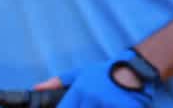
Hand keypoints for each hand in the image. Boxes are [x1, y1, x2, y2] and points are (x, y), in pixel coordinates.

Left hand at [37, 50, 156, 107]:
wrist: (135, 69)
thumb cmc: (105, 73)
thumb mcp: (81, 73)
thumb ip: (58, 82)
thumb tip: (36, 88)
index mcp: (80, 90)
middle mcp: (92, 98)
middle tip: (90, 106)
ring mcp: (108, 104)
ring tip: (99, 105)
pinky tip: (113, 107)